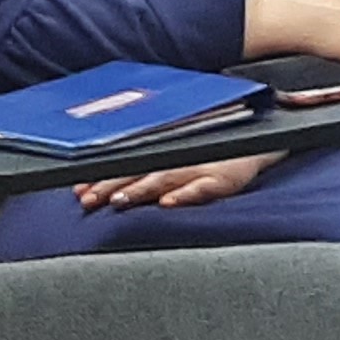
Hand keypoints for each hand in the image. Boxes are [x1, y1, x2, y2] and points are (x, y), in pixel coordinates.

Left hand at [75, 151, 285, 211]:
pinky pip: (204, 187)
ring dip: (140, 189)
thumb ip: (150, 165)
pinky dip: (186, 195)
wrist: (262, 135)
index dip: (100, 178)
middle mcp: (178, 156)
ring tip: (120, 200)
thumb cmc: (216, 147)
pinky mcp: (226, 177)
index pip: (126, 164)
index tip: (77, 191)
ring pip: (164, 177)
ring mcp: (201, 165)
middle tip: (88, 199)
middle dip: (109, 186)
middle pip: (138, 171)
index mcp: (165, 150)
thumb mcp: (182, 149)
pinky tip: (168, 204)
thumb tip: (110, 188)